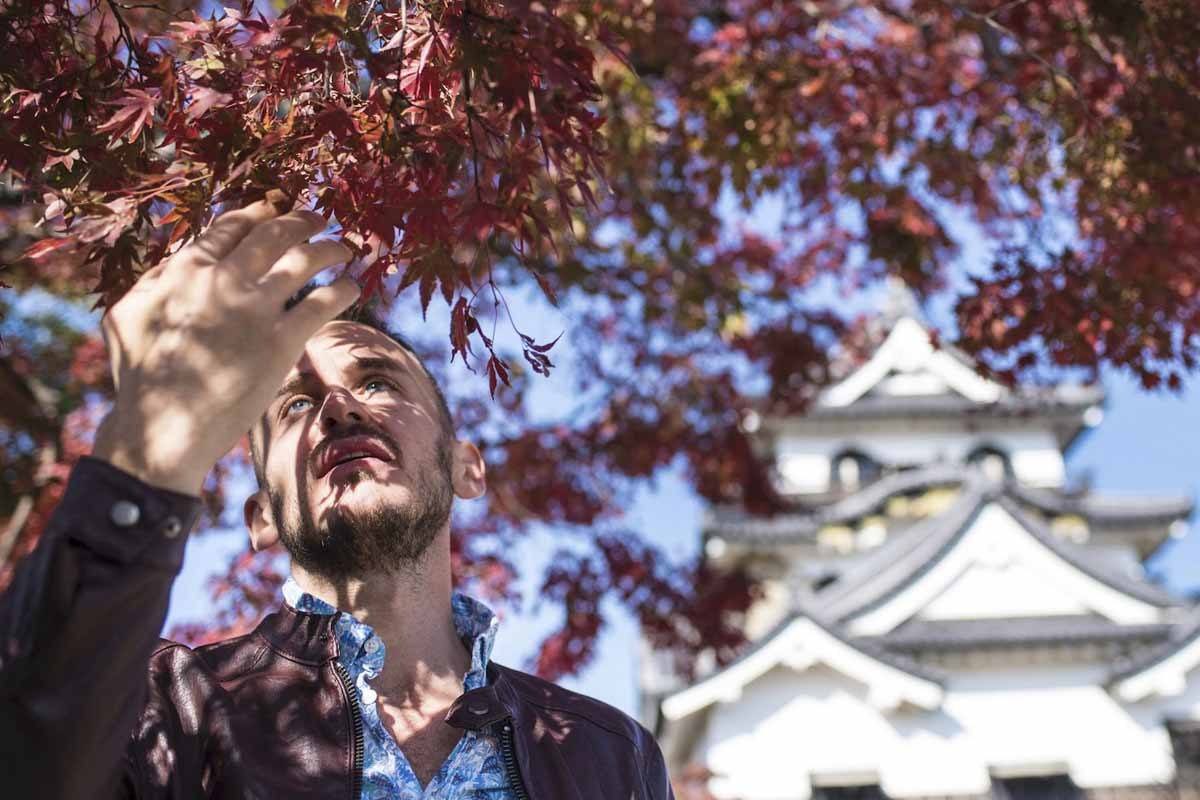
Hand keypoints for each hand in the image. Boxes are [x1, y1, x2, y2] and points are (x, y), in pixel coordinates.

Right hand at [91, 192, 360, 495]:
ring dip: (331, 249)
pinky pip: (323, 303)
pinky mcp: (282, 342)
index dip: (260, 212)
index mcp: (185, 269)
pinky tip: (352, 288)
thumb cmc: (139, 378)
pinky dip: (342, 290)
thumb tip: (178, 260)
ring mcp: (255, 309)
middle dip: (302, 220)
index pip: (233, 226)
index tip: (276, 208)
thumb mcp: (127, 315)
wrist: (164, 429)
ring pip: (305, 261)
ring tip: (346, 248)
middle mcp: (224, 280)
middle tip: (319, 219)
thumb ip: (154, 279)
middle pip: (275, 234)